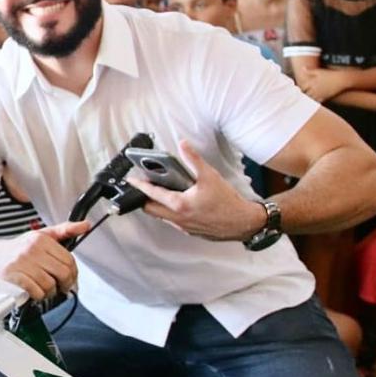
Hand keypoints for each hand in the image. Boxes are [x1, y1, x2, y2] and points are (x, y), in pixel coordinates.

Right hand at [0, 222, 85, 300]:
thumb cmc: (18, 249)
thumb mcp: (41, 235)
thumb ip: (64, 230)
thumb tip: (85, 225)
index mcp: (41, 239)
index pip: (69, 260)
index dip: (73, 274)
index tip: (69, 279)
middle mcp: (32, 249)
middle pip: (62, 273)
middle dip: (64, 284)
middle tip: (60, 287)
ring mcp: (22, 263)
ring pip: (50, 285)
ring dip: (50, 292)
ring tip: (44, 289)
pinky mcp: (14, 277)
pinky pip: (36, 291)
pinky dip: (38, 295)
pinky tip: (34, 291)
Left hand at [127, 141, 264, 242]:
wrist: (244, 223)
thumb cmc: (228, 203)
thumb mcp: (209, 176)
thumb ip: (193, 159)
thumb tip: (183, 145)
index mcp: (179, 205)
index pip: (152, 194)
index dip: (140, 185)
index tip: (132, 180)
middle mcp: (178, 218)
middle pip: (150, 209)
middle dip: (144, 198)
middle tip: (142, 187)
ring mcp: (183, 227)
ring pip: (161, 217)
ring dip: (156, 205)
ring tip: (157, 193)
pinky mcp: (191, 231)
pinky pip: (173, 222)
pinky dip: (168, 212)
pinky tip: (176, 203)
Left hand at [298, 67, 348, 102]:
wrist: (341, 79)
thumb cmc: (330, 74)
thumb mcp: (319, 71)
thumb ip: (309, 71)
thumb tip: (302, 68)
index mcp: (312, 82)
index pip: (303, 87)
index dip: (301, 87)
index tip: (301, 87)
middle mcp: (315, 89)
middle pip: (306, 93)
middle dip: (304, 93)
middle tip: (303, 93)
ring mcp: (320, 94)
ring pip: (311, 98)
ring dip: (309, 97)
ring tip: (308, 95)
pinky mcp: (325, 97)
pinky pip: (317, 101)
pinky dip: (315, 100)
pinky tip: (315, 98)